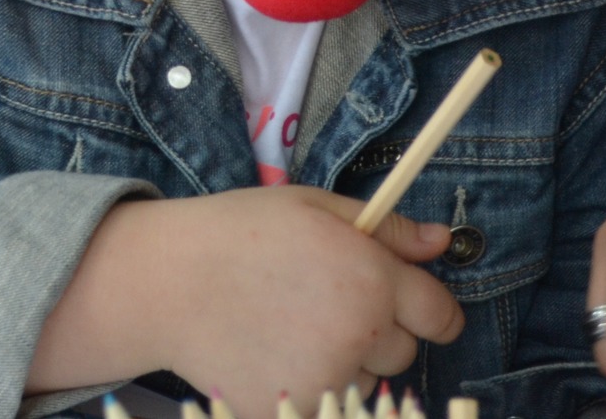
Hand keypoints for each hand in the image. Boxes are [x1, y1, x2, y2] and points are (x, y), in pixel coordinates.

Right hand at [166, 189, 462, 411]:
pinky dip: (307, 385)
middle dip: (375, 331)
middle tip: (319, 303)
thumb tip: (441, 241)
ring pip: (366, 381)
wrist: (164, 280)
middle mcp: (358, 333)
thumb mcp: (311, 207)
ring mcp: (327, 377)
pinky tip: (269, 351)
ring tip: (287, 326)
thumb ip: (385, 228)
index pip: (441, 315)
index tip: (406, 305)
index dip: (426, 307)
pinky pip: (326, 403)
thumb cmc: (236, 232)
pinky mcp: (295, 408)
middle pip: (403, 352)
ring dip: (343, 360)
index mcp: (370, 279)